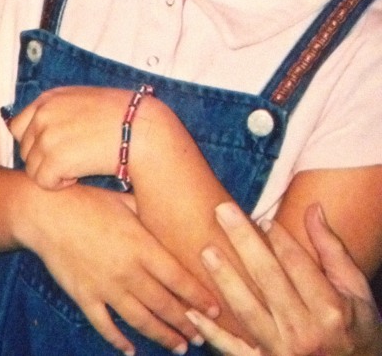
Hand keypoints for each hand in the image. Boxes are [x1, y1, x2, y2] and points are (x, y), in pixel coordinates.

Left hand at [8, 85, 128, 188]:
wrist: (141, 129)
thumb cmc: (122, 116)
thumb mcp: (84, 101)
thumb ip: (60, 111)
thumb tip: (45, 129)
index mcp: (49, 99)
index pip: (18, 126)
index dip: (35, 142)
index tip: (54, 150)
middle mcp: (42, 115)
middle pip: (25, 149)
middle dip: (44, 160)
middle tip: (70, 162)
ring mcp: (47, 136)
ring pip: (32, 168)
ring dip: (53, 174)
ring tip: (77, 169)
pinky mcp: (55, 159)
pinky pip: (43, 181)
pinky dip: (59, 185)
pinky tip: (78, 177)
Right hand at [27, 182, 218, 353]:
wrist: (44, 211)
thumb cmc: (86, 199)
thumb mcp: (124, 200)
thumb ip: (150, 213)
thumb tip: (175, 214)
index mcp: (141, 246)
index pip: (179, 279)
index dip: (200, 297)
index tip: (216, 310)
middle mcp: (127, 271)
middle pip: (164, 305)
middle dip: (187, 323)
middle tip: (203, 335)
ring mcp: (105, 287)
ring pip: (141, 320)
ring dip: (162, 336)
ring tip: (179, 347)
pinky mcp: (84, 297)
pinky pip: (105, 325)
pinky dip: (119, 341)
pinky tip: (131, 350)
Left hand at [186, 201, 381, 355]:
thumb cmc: (357, 330)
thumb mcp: (357, 292)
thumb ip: (333, 251)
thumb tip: (313, 209)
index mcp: (330, 311)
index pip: (298, 265)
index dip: (280, 239)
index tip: (263, 218)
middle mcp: (306, 333)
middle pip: (269, 280)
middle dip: (244, 242)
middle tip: (222, 211)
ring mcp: (283, 353)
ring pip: (248, 312)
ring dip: (225, 281)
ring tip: (206, 251)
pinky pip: (235, 351)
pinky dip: (213, 334)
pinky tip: (193, 312)